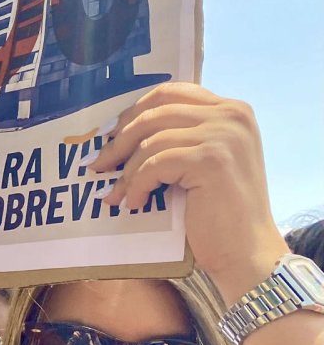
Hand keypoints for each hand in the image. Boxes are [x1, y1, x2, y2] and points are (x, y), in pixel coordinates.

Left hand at [89, 83, 287, 302]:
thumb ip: (179, 137)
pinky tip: (134, 204)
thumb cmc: (218, 212)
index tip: (110, 133)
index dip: (134, 111)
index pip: (172, 93)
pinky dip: (136, 185)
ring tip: (113, 193)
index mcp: (232, 111)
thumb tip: (118, 131)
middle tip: (97, 163)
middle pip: (155, 112)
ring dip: (125, 171)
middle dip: (119, 139)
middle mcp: (232, 115)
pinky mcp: (211, 159)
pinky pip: (154, 165)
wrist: (247, 251)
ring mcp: (224, 135)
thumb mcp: (202, 162)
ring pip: (151, 141)